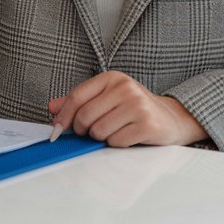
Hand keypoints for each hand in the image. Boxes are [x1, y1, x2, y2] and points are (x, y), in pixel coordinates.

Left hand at [48, 71, 208, 147]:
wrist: (172, 118)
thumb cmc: (134, 109)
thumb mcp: (107, 98)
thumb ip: (80, 101)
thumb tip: (52, 107)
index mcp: (111, 78)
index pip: (77, 96)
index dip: (63, 116)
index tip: (56, 131)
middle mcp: (124, 87)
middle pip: (85, 116)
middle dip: (83, 131)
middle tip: (91, 133)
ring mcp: (137, 105)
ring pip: (99, 131)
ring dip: (102, 138)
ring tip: (114, 132)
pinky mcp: (147, 124)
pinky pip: (116, 142)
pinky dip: (117, 144)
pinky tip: (128, 137)